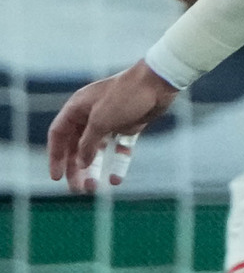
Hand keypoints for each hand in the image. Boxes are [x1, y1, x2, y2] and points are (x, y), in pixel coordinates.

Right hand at [45, 61, 176, 192]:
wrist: (159, 83)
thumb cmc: (126, 96)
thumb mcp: (101, 121)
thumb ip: (88, 143)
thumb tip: (82, 163)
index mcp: (77, 108)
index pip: (58, 135)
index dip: (55, 156)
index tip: (56, 177)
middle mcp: (90, 115)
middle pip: (77, 146)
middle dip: (75, 168)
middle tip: (76, 189)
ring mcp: (110, 121)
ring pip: (97, 150)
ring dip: (94, 169)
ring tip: (92, 188)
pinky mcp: (128, 126)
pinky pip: (119, 148)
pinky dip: (117, 162)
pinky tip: (115, 180)